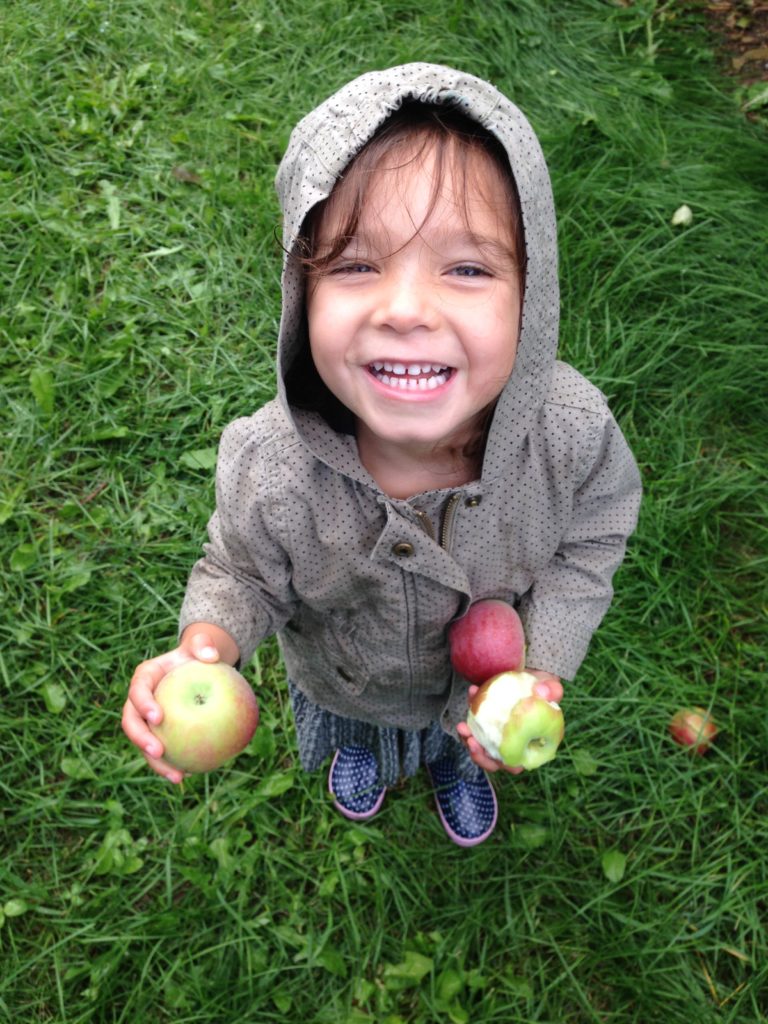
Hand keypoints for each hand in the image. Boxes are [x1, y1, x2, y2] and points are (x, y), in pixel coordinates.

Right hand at [121, 625, 237, 783]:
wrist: (197, 669)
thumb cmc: (197, 655)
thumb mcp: (201, 644)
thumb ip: (204, 644)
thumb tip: (211, 655)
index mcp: (145, 678)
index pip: (138, 691)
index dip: (143, 704)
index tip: (158, 717)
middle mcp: (139, 701)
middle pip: (131, 723)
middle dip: (140, 739)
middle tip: (158, 751)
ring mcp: (146, 720)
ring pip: (143, 744)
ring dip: (156, 763)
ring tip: (177, 776)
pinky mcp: (159, 733)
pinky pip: (163, 751)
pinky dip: (172, 764)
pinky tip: (190, 775)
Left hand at [457, 669, 562, 773]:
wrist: (532, 678)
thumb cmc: (545, 689)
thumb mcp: (553, 688)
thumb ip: (553, 690)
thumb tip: (542, 692)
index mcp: (531, 746)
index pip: (516, 764)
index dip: (503, 764)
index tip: (493, 754)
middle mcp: (513, 745)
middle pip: (494, 761)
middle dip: (479, 755)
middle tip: (471, 740)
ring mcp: (498, 736)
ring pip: (480, 746)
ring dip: (468, 739)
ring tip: (462, 726)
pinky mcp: (487, 724)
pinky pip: (476, 724)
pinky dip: (471, 712)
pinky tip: (472, 693)